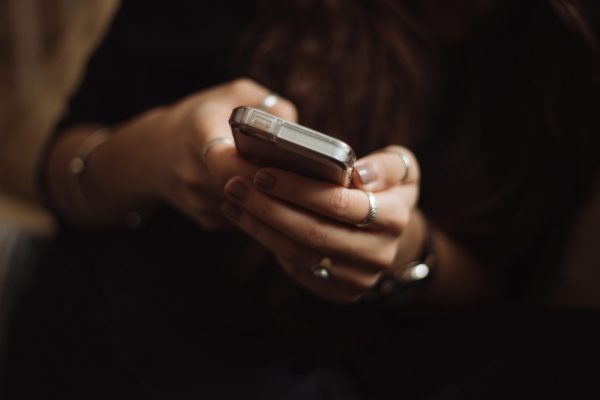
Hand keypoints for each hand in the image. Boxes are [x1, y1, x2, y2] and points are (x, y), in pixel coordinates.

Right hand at [116, 78, 296, 229]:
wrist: (152, 153)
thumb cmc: (200, 117)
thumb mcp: (232, 95)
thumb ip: (268, 105)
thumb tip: (300, 131)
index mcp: (198, 135)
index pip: (227, 163)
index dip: (258, 169)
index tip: (284, 165)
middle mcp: (194, 174)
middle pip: (246, 190)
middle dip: (277, 186)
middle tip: (309, 179)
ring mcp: (199, 202)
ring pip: (250, 208)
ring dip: (273, 199)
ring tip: (298, 186)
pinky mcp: (207, 221)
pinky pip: (245, 218)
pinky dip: (262, 208)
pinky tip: (273, 194)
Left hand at [222, 145, 421, 302]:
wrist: (387, 234)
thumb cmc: (384, 190)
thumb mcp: (400, 169)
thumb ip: (387, 165)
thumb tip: (359, 176)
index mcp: (394, 218)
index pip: (338, 203)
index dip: (297, 189)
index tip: (262, 173)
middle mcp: (380, 254)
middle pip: (313, 232)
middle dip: (268, 207)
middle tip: (235, 185)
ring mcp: (359, 278)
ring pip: (299, 254)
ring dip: (260, 226)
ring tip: (234, 200)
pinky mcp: (339, 292)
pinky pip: (297, 269)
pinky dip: (267, 242)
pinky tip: (246, 219)